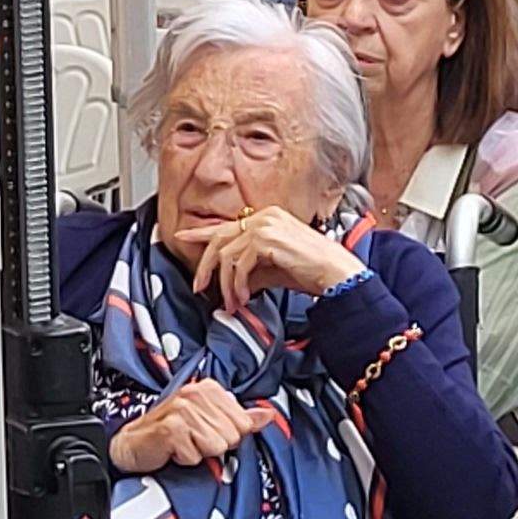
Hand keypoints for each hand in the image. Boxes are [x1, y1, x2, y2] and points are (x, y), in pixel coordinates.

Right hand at [110, 376, 262, 474]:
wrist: (133, 444)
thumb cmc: (171, 432)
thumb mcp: (210, 421)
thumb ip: (241, 418)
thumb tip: (268, 415)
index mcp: (209, 388)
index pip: (244, 423)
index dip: (228, 435)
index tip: (207, 432)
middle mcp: (195, 394)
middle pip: (232, 436)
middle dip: (214, 445)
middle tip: (193, 440)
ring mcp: (182, 410)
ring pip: (217, 446)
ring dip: (199, 453)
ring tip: (183, 445)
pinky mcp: (171, 428)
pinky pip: (196, 456)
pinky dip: (185, 459)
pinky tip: (173, 451)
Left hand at [164, 204, 367, 315]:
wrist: (336, 274)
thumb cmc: (311, 271)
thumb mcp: (272, 270)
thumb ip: (249, 271)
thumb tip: (230, 283)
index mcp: (266, 218)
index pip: (225, 225)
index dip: (200, 233)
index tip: (181, 238)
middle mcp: (264, 216)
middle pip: (219, 238)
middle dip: (205, 266)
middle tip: (199, 286)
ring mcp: (265, 225)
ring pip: (226, 255)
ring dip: (225, 284)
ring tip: (231, 302)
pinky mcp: (266, 239)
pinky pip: (239, 264)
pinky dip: (237, 285)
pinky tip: (242, 298)